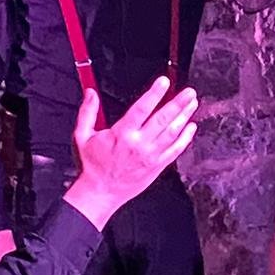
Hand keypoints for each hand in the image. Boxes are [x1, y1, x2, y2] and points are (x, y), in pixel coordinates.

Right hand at [64, 77, 198, 230]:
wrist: (100, 192)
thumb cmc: (93, 165)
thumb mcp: (82, 136)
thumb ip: (87, 112)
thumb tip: (90, 93)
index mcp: (121, 134)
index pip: (142, 108)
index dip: (154, 93)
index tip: (164, 82)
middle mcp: (138, 144)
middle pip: (162, 119)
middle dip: (178, 103)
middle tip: (189, 92)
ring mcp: (150, 156)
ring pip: (172, 133)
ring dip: (184, 117)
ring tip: (192, 104)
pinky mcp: (157, 167)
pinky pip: (175, 151)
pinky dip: (185, 138)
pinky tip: (191, 128)